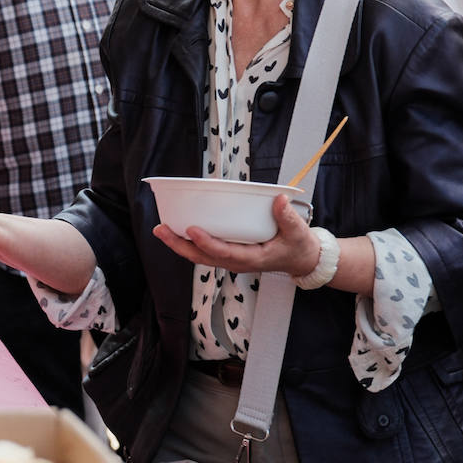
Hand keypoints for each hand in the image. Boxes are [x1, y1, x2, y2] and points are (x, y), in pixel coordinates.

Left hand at [152, 193, 320, 278]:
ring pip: (200, 256)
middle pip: (203, 257)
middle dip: (180, 245)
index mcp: (252, 259)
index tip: (191, 229)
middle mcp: (237, 262)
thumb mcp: (298, 232)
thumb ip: (288, 217)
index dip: (206, 242)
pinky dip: (189, 242)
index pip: (224, 253)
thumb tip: (280, 200)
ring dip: (179, 244)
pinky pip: (205, 251)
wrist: (301, 259)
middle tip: (161, 229)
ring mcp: (231, 260)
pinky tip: (178, 230)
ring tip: (161, 229)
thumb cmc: (298, 246)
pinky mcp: (229, 254)